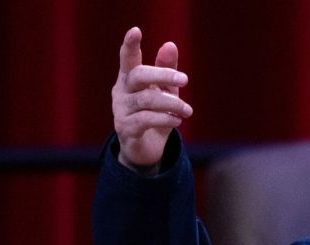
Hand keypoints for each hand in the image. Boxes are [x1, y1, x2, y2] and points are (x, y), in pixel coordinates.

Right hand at [111, 27, 192, 172]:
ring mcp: (121, 110)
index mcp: (129, 78)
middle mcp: (121, 91)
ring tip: (188, 110)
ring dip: (171, 103)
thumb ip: (167, 70)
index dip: (130, 44)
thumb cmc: (156, 113)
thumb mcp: (165, 91)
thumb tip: (170, 44)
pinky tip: (178, 121)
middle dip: (163, 75)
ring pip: (146, 100)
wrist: (147, 148)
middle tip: (185, 79)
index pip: (127, 58)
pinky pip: (145, 120)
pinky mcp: (125, 129)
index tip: (136, 30)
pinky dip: (164, 119)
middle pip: (138, 75)